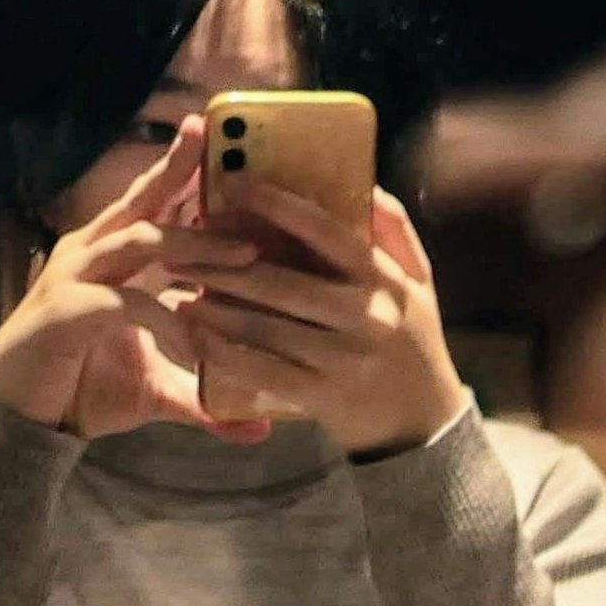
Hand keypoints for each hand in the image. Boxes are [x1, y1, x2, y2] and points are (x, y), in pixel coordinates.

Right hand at [0, 120, 268, 441]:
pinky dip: (164, 319)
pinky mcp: (66, 310)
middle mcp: (92, 256)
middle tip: (217, 140)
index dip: (185, 178)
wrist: (20, 422)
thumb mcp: (157, 391)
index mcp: (111, 259)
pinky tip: (194, 344)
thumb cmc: (82, 391)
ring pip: (140, 240)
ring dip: (194, 245)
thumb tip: (259, 425)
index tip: (226, 154)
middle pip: (141, 201)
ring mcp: (75, 277)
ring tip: (245, 256)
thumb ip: (205, 397)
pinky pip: (125, 301)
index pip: (152, 208)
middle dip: (180, 169)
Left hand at [183, 186, 467, 455]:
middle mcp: (365, 317)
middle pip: (281, 283)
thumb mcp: (418, 281)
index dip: (276, 205)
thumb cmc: (414, 339)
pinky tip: (197, 338)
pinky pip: (263, 372)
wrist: (425, 422)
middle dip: (224, 264)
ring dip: (216, 309)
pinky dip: (225, 355)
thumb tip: (364, 183)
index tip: (232, 183)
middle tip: (180, 248)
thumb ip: (394, 232)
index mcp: (383, 280)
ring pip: (265, 328)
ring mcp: (343, 360)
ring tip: (179, 292)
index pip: (326, 231)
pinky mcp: (324, 397)